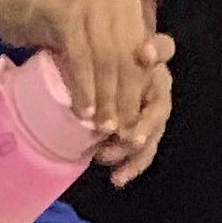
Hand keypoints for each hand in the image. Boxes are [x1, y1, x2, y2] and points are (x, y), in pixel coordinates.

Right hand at [0, 0, 168, 136]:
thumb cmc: (56, 25)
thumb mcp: (94, 37)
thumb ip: (118, 56)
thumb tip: (139, 97)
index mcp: (128, 7)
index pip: (145, 56)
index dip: (141, 92)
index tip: (136, 124)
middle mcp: (116, 1)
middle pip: (128, 60)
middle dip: (125, 100)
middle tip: (120, 133)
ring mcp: (92, 4)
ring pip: (107, 60)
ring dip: (105, 99)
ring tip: (102, 128)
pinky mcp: (67, 13)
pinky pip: (80, 58)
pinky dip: (83, 88)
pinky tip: (83, 112)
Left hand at [94, 43, 178, 185]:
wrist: (89, 79)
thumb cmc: (90, 60)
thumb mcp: (86, 50)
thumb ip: (87, 53)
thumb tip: (59, 43)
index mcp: (149, 57)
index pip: (163, 49)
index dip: (156, 51)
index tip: (144, 54)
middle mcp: (156, 84)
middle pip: (161, 104)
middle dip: (147, 123)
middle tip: (132, 139)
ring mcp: (151, 110)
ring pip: (152, 132)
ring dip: (133, 150)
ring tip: (106, 157)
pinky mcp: (144, 134)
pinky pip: (143, 152)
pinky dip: (131, 166)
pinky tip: (117, 179)